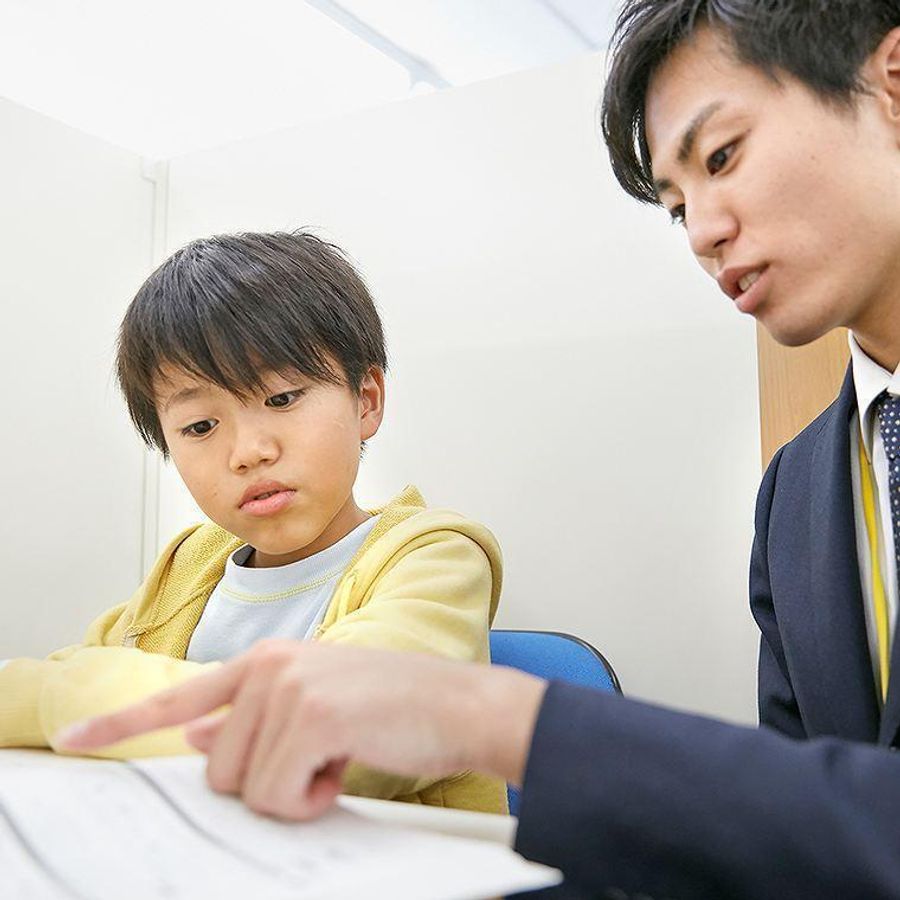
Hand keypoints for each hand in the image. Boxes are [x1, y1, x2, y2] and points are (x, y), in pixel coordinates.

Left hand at [56, 640, 546, 819]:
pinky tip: (346, 764)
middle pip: (215, 769)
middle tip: (320, 759)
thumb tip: (195, 737)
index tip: (73, 739)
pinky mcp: (311, 714)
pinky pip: (277, 794)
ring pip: (244, 787)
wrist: (460, 704)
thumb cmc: (392, 710)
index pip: (180, 698)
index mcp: (265, 661)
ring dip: (293, 791)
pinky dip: (310, 799)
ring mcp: (287, 686)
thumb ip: (250, 720)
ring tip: (338, 756)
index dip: (122, 723)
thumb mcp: (315, 707)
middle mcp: (267, 665)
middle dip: (265, 783)